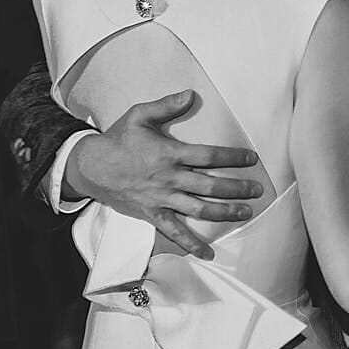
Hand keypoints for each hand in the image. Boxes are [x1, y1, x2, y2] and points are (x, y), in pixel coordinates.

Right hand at [64, 90, 261, 259]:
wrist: (91, 166)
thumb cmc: (118, 139)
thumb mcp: (139, 115)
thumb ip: (166, 105)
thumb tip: (190, 94)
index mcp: (169, 153)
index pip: (208, 155)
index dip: (232, 157)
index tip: (251, 158)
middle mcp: (169, 178)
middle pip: (210, 185)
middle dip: (237, 188)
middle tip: (257, 190)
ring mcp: (161, 199)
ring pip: (198, 209)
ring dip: (224, 212)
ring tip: (245, 212)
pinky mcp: (152, 214)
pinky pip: (174, 232)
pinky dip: (191, 244)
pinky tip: (208, 253)